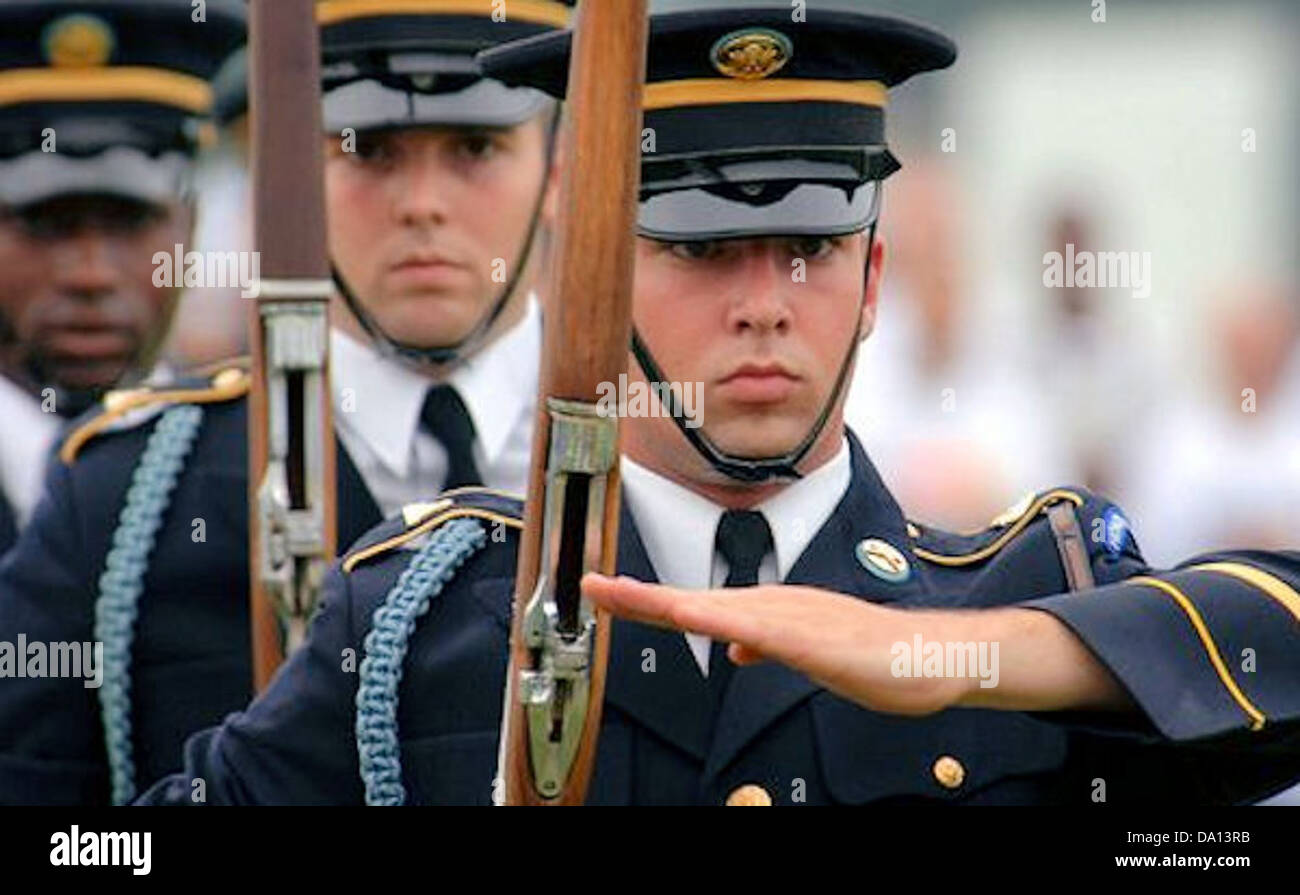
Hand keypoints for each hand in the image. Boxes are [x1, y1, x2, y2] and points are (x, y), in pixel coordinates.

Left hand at [581, 573, 970, 714]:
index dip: (646, 601)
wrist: (927, 657)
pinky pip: (759, 629)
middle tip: (591, 585)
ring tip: (622, 595)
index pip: (694, 606)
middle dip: (638, 596)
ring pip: (715, 607)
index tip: (606, 594)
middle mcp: (770, 606)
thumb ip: (767, 647)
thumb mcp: (805, 654)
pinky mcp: (811, 639)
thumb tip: (735, 649)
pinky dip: (723, 622)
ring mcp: (789, 619)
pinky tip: (695, 619)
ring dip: (666, 602)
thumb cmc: (872, 656)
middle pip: (691, 600)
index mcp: (766, 612)